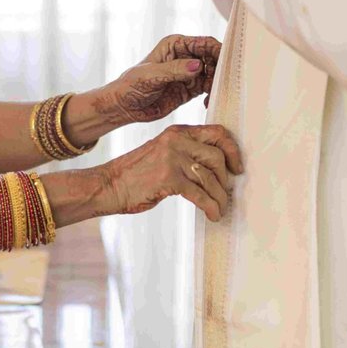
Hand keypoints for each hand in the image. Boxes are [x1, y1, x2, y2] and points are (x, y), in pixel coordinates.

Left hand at [96, 35, 221, 125]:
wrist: (124, 107)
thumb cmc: (131, 85)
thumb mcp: (151, 76)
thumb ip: (175, 70)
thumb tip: (197, 65)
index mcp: (175, 45)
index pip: (204, 43)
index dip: (218, 51)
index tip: (228, 63)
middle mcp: (185, 56)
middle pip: (213, 58)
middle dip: (221, 69)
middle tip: (225, 84)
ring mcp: (189, 73)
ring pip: (213, 74)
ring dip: (218, 84)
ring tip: (215, 95)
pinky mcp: (190, 89)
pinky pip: (209, 89)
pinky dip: (212, 94)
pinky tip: (208, 103)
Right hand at [97, 124, 243, 221]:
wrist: (109, 184)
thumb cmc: (137, 174)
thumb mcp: (163, 153)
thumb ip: (186, 153)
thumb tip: (215, 169)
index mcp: (178, 132)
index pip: (217, 133)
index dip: (233, 150)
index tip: (237, 168)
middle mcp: (176, 140)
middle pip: (217, 156)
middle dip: (225, 179)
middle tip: (225, 192)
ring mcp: (172, 158)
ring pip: (210, 177)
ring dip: (220, 197)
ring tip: (219, 208)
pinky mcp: (168, 178)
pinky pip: (200, 194)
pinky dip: (211, 206)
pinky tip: (212, 215)